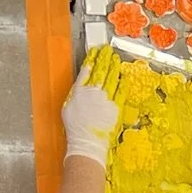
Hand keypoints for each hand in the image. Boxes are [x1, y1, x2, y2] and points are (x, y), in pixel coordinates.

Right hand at [62, 45, 122, 166]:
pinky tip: (124, 77)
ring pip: (111, 79)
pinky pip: (121, 92)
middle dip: (104, 60)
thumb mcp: (68, 107)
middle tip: (108, 51)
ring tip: (115, 59)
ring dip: (114, 68)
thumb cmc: (75, 128)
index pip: (87, 71)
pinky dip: (122, 83)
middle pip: (101, 72)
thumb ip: (76, 93)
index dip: (92, 61)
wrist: (87, 141)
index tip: (95, 53)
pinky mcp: (116, 107)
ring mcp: (106, 99)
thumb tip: (81, 84)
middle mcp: (93, 92)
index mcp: (80, 91)